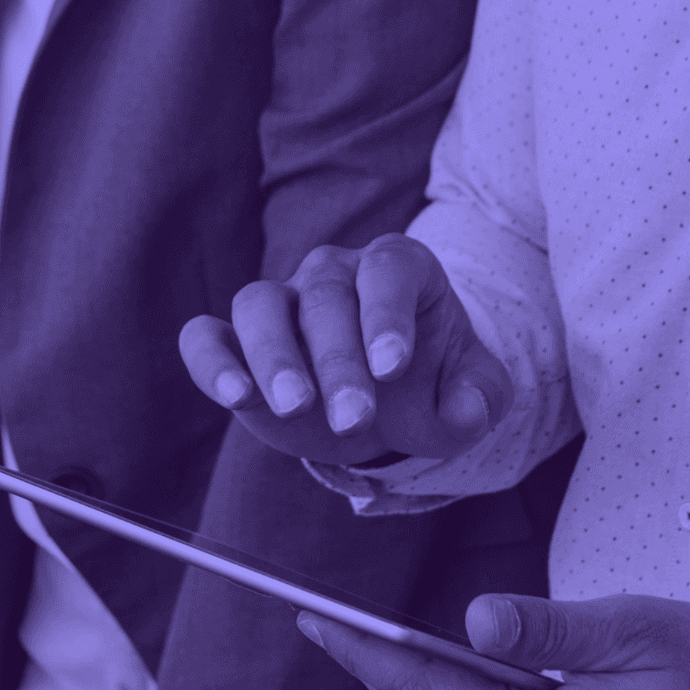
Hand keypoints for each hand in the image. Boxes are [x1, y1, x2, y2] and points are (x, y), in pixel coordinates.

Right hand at [176, 235, 513, 468]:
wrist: (387, 402)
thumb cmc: (430, 385)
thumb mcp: (471, 393)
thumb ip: (481, 398)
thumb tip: (466, 409)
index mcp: (397, 268)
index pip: (387, 270)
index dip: (387, 315)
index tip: (392, 369)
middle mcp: (334, 274)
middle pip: (325, 298)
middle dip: (337, 362)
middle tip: (352, 421)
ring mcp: (282, 303)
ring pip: (260, 304)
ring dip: (273, 356)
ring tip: (290, 407)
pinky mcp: (238, 343)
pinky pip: (208, 335)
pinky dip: (211, 360)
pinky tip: (232, 396)